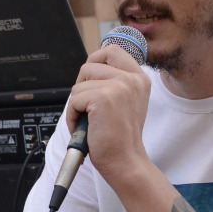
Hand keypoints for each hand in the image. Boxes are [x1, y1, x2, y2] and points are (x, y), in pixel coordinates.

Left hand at [67, 43, 150, 183]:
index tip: (91, 80)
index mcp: (139, 78)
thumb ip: (114, 82)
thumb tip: (90, 69)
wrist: (125, 161)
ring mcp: (119, 86)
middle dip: (82, 84)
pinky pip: (74, 99)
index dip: (95, 61)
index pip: (112, 50)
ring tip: (88, 121)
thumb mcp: (126, 102)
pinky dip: (73, 115)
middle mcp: (132, 79)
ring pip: (80, 83)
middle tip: (88, 105)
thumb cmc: (121, 137)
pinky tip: (85, 127)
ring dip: (77, 104)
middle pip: (90, 64)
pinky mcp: (103, 98)